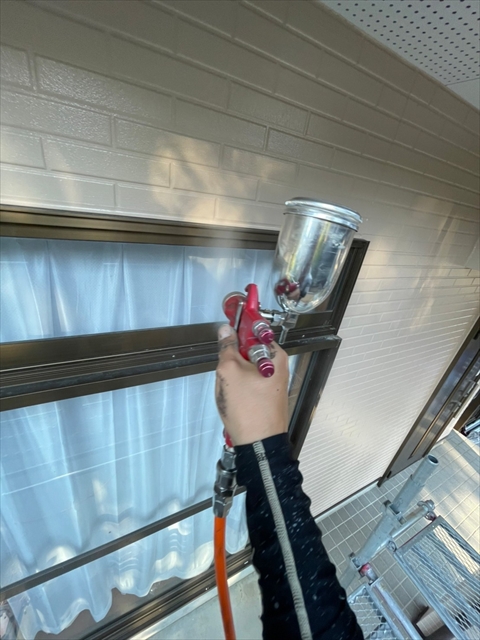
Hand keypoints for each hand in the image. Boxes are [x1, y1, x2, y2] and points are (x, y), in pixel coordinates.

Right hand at [215, 324, 288, 445]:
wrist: (258, 445)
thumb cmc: (249, 410)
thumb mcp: (230, 372)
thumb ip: (227, 348)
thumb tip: (225, 331)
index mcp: (275, 356)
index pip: (254, 330)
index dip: (238, 326)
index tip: (228, 321)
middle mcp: (277, 367)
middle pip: (247, 350)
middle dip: (232, 359)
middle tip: (226, 372)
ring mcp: (271, 382)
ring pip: (244, 368)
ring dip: (232, 376)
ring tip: (230, 392)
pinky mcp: (265, 395)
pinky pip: (246, 382)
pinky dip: (237, 388)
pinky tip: (233, 401)